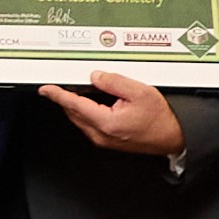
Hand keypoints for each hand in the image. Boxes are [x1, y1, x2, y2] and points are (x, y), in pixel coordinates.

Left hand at [39, 70, 185, 156]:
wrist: (172, 136)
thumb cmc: (160, 118)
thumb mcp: (139, 92)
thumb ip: (114, 82)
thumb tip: (95, 77)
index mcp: (106, 122)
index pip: (74, 105)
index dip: (58, 95)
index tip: (46, 89)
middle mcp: (101, 134)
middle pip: (74, 112)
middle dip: (67, 97)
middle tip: (67, 82)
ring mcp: (103, 140)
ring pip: (80, 119)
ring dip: (77, 104)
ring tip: (83, 89)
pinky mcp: (107, 141)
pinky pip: (88, 124)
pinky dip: (86, 111)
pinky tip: (94, 102)